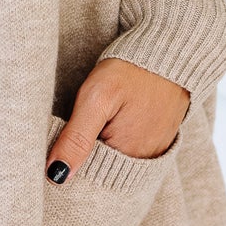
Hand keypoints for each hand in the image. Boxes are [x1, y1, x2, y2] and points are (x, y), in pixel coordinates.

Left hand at [47, 58, 189, 182]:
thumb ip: (76, 139)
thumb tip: (56, 175)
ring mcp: (155, 150)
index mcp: (127, 157)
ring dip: (101, 143)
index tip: (63, 135)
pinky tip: (115, 117)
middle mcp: (145, 161)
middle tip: (85, 117)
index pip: (86, 174)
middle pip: (101, 167)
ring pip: (115, 156)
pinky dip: (118, 137)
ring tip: (102, 115)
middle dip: (85, 151)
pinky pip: (131, 147)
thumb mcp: (96, 99)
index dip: (68, 157)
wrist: (170, 50)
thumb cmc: (130, 71)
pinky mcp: (160, 138)